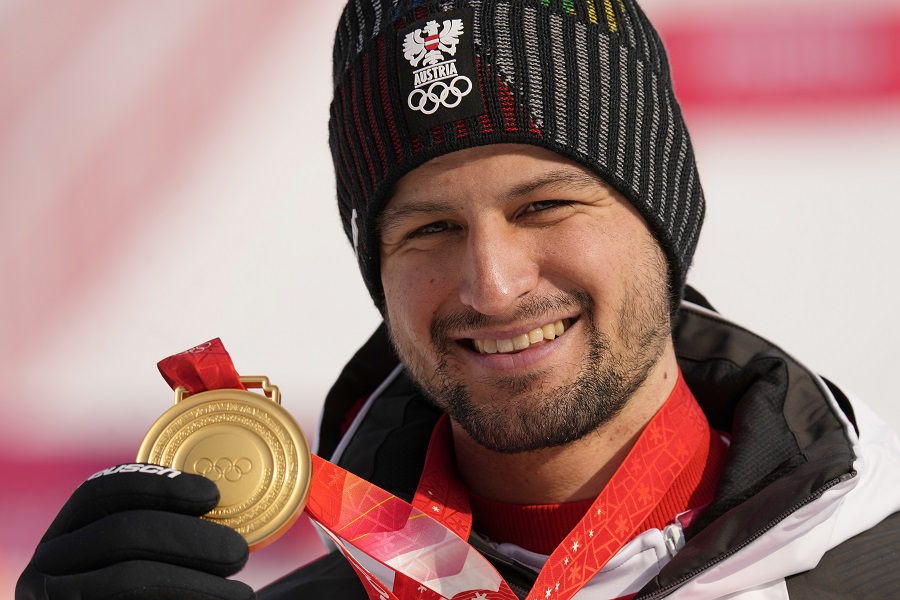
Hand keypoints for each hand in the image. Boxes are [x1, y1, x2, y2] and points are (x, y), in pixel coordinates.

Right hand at [16, 463, 253, 599]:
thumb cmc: (152, 595)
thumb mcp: (145, 560)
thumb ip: (165, 533)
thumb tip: (227, 498)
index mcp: (62, 540)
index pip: (99, 491)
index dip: (157, 484)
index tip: (212, 494)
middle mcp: (43, 573)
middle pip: (120, 534)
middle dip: (188, 538)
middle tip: (238, 552)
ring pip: (130, 580)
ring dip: (196, 584)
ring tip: (241, 594)